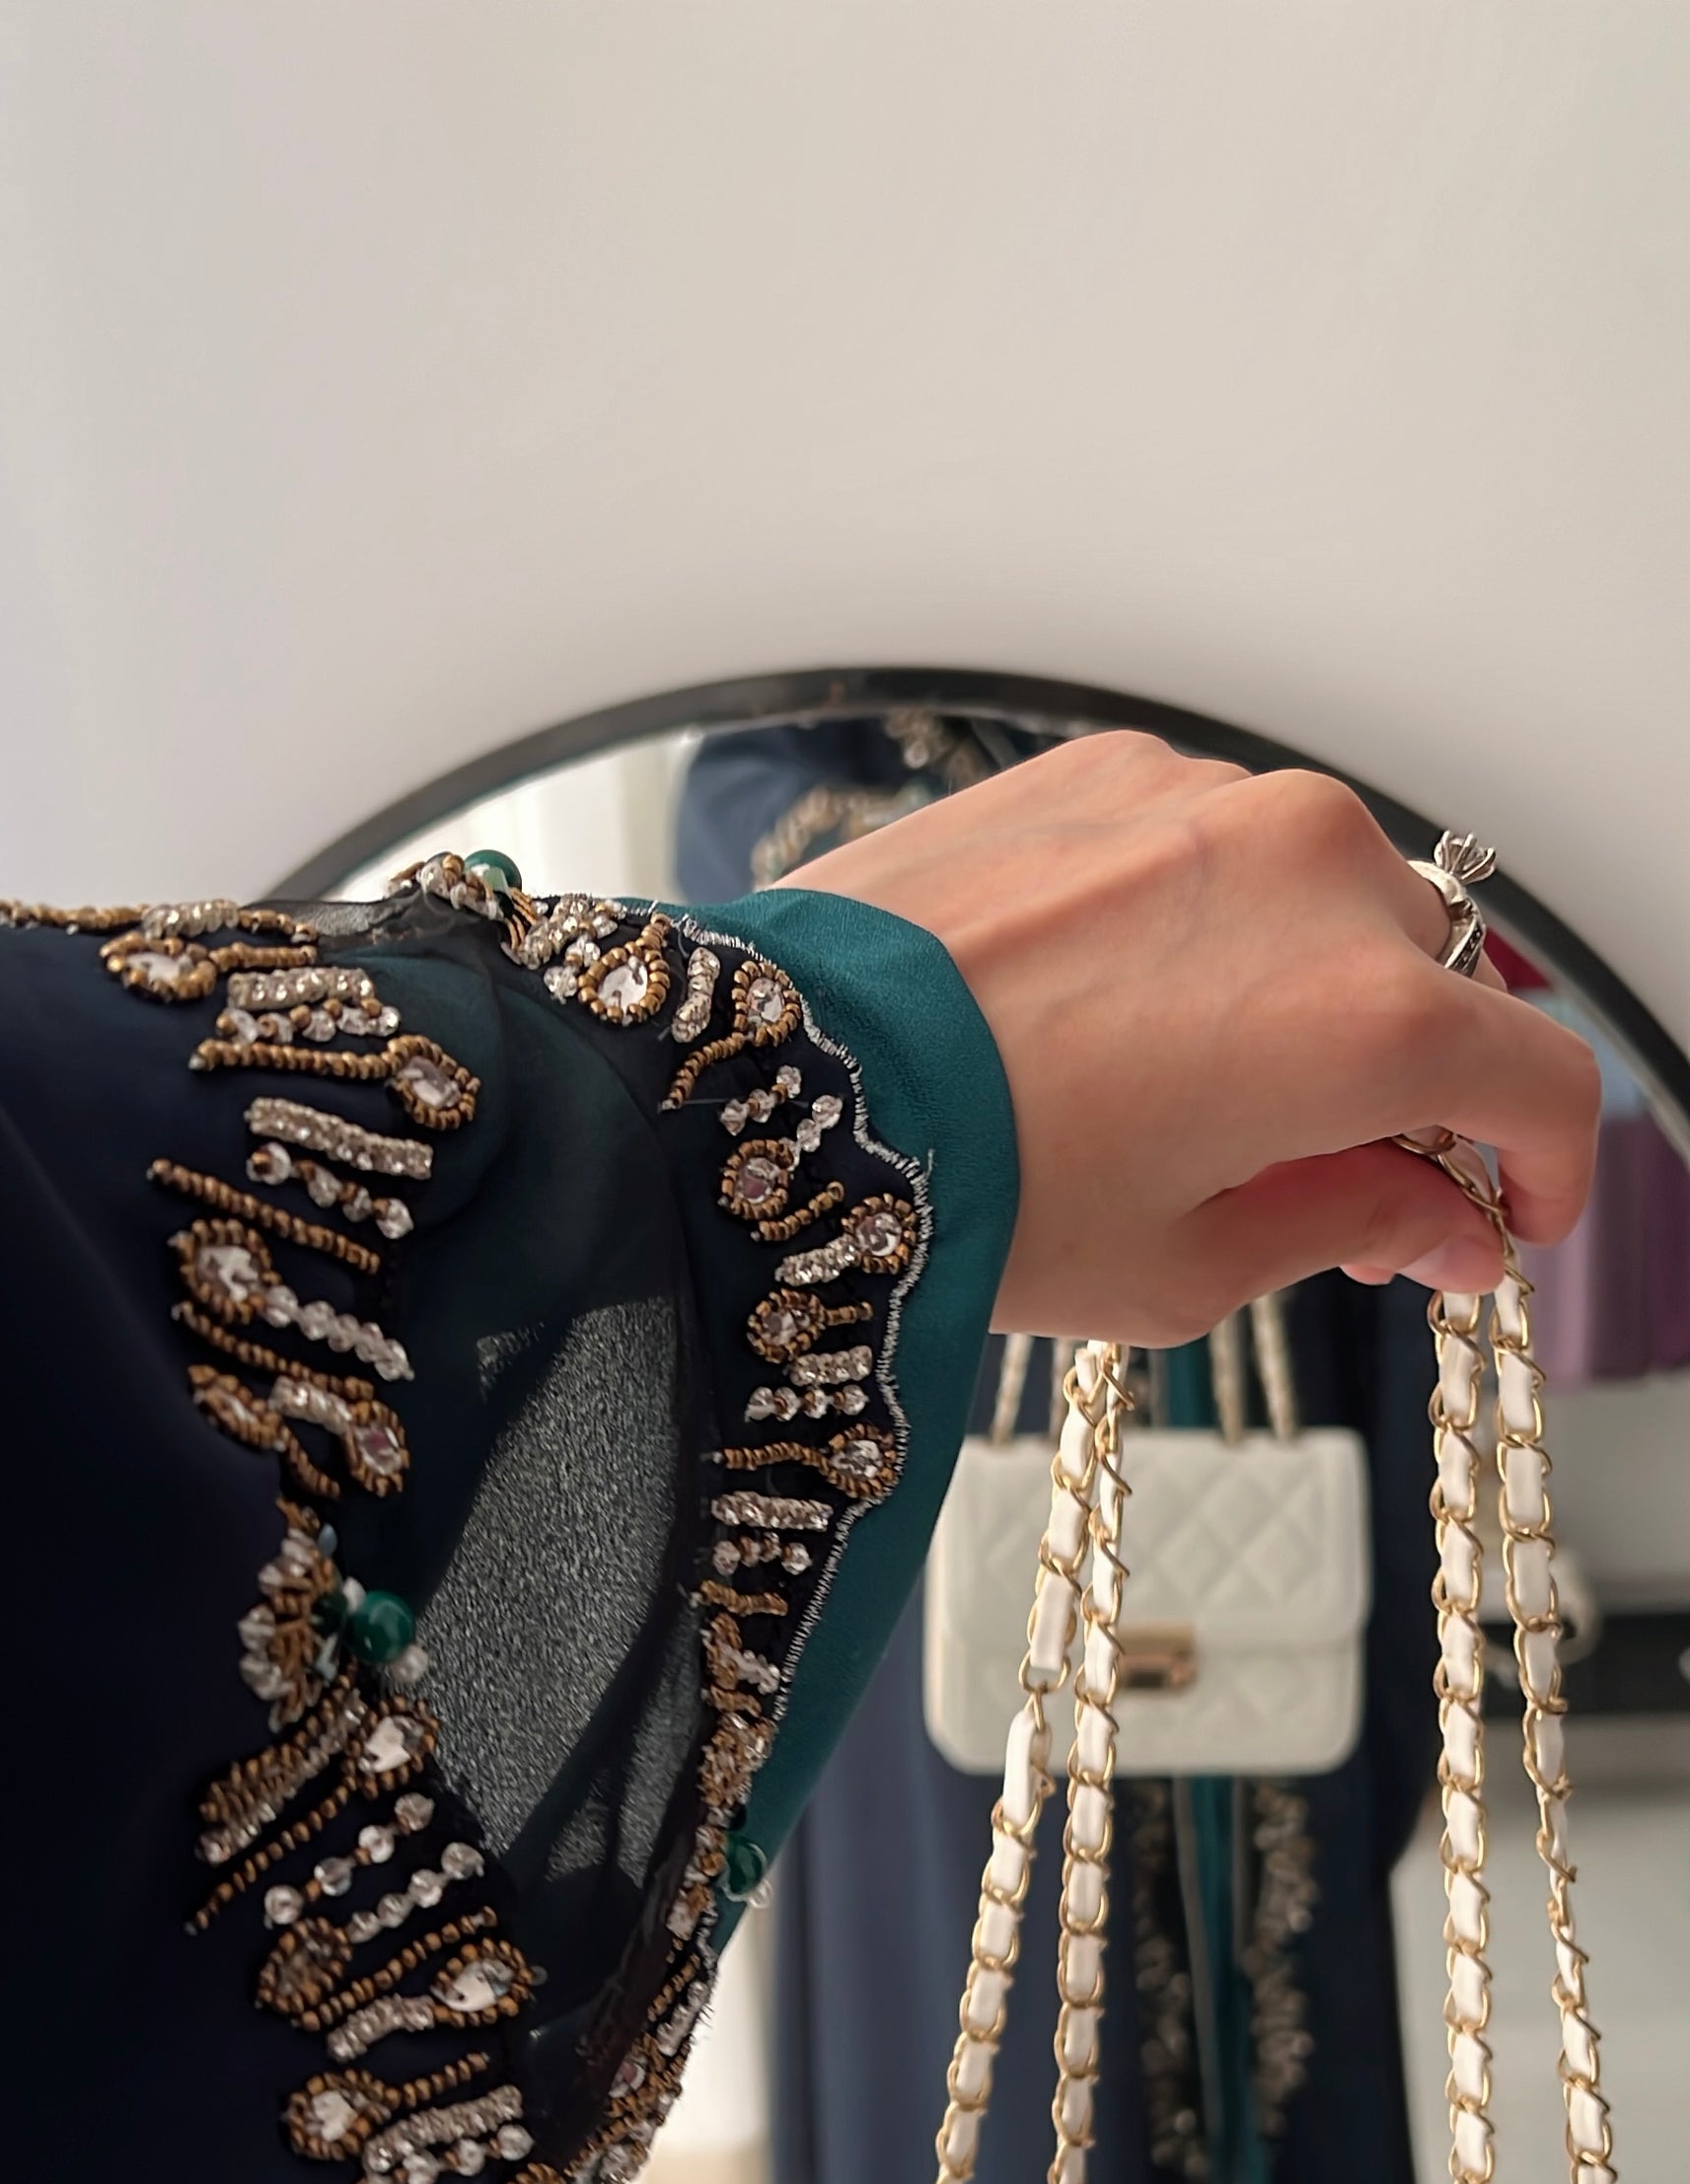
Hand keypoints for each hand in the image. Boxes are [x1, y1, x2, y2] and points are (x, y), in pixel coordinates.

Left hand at [789, 734, 1598, 1339]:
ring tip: (1190, 1092)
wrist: (784, 1088)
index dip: (1546, 1169)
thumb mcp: (1184, 1266)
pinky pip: (1216, 847)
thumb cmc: (968, 1185)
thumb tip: (1441, 1224)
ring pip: (1330, 900)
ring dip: (1305, 988)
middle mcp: (1314, 876)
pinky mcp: (1116, 770)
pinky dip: (1206, 925)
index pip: (1541, 1081)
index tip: (1505, 1217)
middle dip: (1405, 1085)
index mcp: (1362, 1016)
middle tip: (1322, 1178)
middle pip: (1436, 982)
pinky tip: (1116, 1011)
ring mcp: (1214, 802)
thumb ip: (1351, 1225)